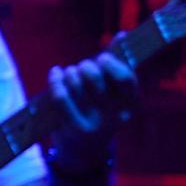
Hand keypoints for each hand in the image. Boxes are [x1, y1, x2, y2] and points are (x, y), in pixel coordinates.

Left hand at [42, 50, 137, 169]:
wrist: (85, 151)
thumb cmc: (101, 111)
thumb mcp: (114, 93)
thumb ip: (118, 65)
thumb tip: (122, 35)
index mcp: (130, 103)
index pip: (126, 78)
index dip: (112, 63)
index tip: (101, 57)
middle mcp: (114, 114)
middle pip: (97, 79)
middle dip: (87, 67)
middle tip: (83, 67)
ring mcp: (94, 121)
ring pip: (77, 85)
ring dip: (71, 72)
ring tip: (70, 73)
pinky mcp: (74, 127)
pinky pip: (61, 98)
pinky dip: (56, 80)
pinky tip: (55, 72)